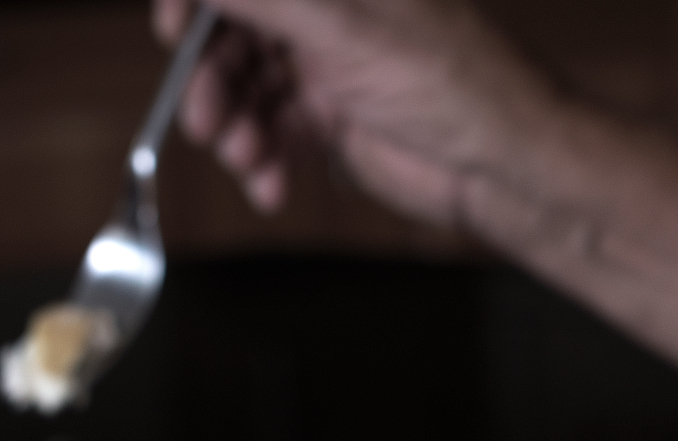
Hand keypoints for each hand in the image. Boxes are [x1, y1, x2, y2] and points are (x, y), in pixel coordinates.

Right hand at [153, 0, 557, 222]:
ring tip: (246, 158)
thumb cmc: (454, 82)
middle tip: (205, 122)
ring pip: (249, 88)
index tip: (174, 33)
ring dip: (236, 127)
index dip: (197, 3)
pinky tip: (270, 185)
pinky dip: (265, 160)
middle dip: (213, 79)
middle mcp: (328, 11)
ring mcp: (328, 64)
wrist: (504, 164)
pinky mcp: (335, 118)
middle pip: (234, 33)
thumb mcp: (344, 29)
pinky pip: (276, 133)